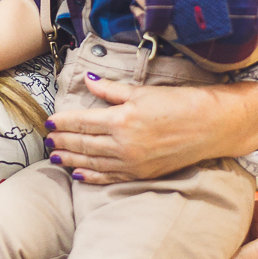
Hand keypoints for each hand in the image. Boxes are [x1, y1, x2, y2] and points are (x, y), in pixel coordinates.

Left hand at [45, 77, 257, 183]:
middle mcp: (122, 145)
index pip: (82, 122)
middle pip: (83, 143)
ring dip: (71, 158)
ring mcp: (131, 163)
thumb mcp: (143, 92)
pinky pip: (109, 177)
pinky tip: (78, 173)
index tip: (49, 121)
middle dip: (62, 141)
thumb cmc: (179, 103)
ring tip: (54, 155)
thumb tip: (88, 81)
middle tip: (47, 139)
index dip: (63, 122)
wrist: (211, 127)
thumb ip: (111, 90)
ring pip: (92, 162)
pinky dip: (91, 175)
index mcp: (121, 120)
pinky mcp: (141, 174)